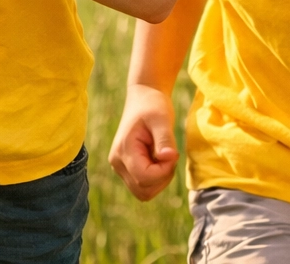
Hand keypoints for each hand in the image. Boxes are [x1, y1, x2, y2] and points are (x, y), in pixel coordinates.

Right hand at [108, 83, 178, 200]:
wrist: (144, 98)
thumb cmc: (153, 105)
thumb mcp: (162, 119)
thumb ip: (165, 139)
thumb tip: (168, 157)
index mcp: (123, 150)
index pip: (144, 178)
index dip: (164, 171)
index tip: (172, 153)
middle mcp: (117, 162)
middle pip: (143, 190)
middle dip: (162, 178)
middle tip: (169, 155)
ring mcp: (120, 167)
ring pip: (143, 192)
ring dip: (160, 180)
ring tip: (164, 156)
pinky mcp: (127, 169)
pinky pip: (143, 186)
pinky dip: (156, 179)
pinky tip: (159, 160)